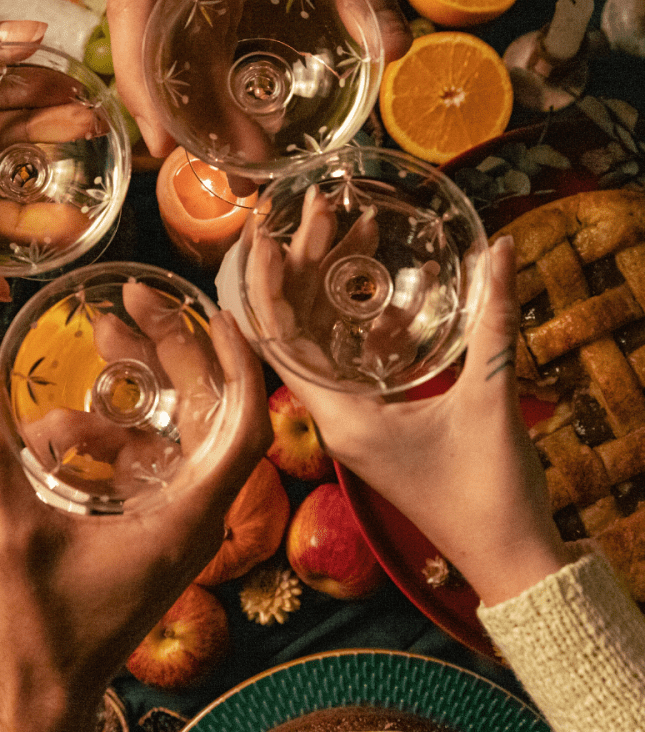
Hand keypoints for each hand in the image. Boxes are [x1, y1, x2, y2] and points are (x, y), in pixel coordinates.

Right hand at [0, 311, 270, 731]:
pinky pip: (150, 459)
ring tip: (100, 339)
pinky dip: (120, 432)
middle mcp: (196, 514)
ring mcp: (178, 519)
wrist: (50, 692)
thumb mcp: (13, 536)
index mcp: (186, 518)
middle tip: (129, 306)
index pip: (243, 430)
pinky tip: (68, 420)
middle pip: (208, 414)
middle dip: (174, 353)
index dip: (239, 368)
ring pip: (177, 433)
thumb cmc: (43, 629)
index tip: (217, 315)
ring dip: (141, 389)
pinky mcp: (157, 524)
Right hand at [107, 0, 411, 156]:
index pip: (136, 4)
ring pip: (187, 44)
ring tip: (250, 162)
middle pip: (158, 41)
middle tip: (230, 174)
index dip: (140, 77)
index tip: (164, 140)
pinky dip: (232, 78)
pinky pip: (219, 30)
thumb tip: (390, 50)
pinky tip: (258, 114)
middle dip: (185, 114)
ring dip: (210, 106)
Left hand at [261, 233, 571, 605]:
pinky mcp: (373, 422)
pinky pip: (351, 361)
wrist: (507, 559)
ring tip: (353, 231)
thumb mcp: (490, 401)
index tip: (262, 237)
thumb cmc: (489, 493)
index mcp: (339, 415)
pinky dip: (362, 324)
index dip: (265, 287)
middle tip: (321, 210)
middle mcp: (333, 415)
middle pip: (298, 330)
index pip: (278, 341)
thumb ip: (495, 323)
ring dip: (334, 289)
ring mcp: (350, 419)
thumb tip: (504, 249)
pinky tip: (382, 294)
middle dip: (306, 266)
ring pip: (325, 341)